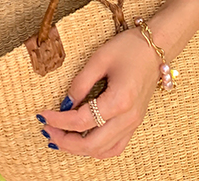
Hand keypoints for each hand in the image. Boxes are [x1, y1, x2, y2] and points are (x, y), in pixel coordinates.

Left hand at [38, 28, 160, 158]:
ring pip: (102, 151)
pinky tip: (83, 140)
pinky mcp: (135, 123)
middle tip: (47, 129)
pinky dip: (96, 149)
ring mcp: (133, 123)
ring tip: (60, 137)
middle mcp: (128, 118)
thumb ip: (80, 83)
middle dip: (64, 140)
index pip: (81, 121)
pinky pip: (114, 147)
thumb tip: (64, 104)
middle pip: (91, 144)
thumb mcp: (99, 58)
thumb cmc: (129, 47)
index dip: (58, 120)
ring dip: (79, 149)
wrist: (156, 46)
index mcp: (119, 100)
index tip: (42, 114)